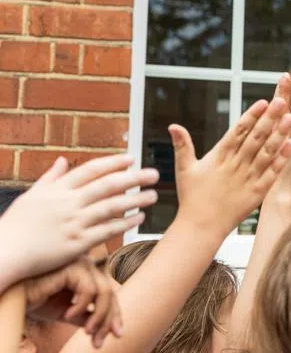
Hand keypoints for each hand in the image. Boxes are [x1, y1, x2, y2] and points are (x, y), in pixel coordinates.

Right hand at [0, 154, 157, 286]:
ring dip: (135, 200)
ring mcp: (73, 223)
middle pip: (108, 186)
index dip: (113, 163)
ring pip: (111, 207)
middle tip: (154, 174)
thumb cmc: (15, 226)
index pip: (91, 170)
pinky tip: (139, 218)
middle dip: (134, 178)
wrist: (3, 254)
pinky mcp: (76, 244)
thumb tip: (62, 159)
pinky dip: (124, 223)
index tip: (131, 159)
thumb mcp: (30, 196)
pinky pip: (106, 231)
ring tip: (153, 195)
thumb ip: (50, 177)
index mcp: (57, 189)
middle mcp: (68, 203)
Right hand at [25, 257, 120, 347]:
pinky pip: (89, 289)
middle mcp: (88, 266)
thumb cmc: (38, 300)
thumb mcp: (68, 312)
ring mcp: (82, 263)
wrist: (16, 296)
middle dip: (107, 320)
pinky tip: (66, 315)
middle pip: (110, 294)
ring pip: (104, 291)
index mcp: (88, 274)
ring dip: (99, 316)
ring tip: (87, 331)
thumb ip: (87, 317)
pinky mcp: (74, 266)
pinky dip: (81, 306)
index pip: (109, 295)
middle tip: (99, 341)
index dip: (114, 315)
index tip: (118, 335)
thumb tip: (109, 329)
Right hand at [169, 97, 290, 236]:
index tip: (263, 101)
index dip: (251, 115)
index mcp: (219, 157)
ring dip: (279, 135)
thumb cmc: (192, 198)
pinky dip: (281, 159)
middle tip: (281, 101)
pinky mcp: (257, 192)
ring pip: (266, 152)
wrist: (200, 228)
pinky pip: (272, 173)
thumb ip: (182, 145)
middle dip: (269, 118)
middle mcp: (235, 165)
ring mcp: (247, 178)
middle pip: (255, 137)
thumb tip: (172, 125)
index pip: (238, 131)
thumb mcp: (184, 169)